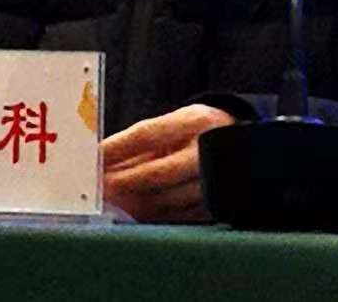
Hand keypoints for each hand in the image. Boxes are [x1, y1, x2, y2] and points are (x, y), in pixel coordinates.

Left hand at [101, 103, 234, 222]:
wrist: (245, 145)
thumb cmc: (198, 130)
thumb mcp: (178, 122)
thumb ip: (144, 139)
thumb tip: (102, 158)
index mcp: (196, 121)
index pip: (147, 134)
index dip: (116, 147)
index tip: (93, 158)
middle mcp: (207, 150)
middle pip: (155, 173)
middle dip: (121, 182)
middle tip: (97, 188)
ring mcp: (215, 181)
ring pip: (164, 200)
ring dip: (132, 203)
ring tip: (110, 201)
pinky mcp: (217, 206)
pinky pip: (178, 217)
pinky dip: (153, 216)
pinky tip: (135, 212)